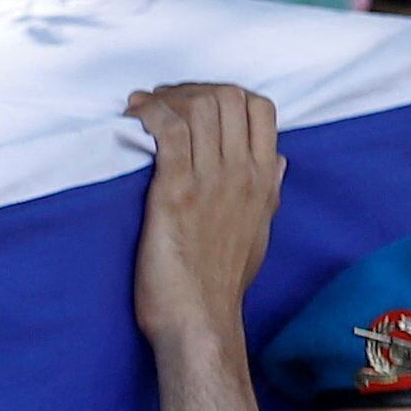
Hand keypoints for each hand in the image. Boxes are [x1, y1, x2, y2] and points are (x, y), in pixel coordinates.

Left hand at [122, 83, 279, 410]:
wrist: (199, 321)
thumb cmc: (220, 283)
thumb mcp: (259, 231)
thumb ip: (268, 192)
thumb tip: (277, 162)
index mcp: (263, 179)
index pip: (260, 107)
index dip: (225, 92)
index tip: (193, 103)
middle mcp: (242, 173)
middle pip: (227, 96)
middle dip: (189, 89)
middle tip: (159, 101)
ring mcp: (210, 180)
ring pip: (199, 106)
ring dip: (164, 97)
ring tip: (139, 107)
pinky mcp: (175, 192)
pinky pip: (168, 131)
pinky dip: (149, 114)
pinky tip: (133, 115)